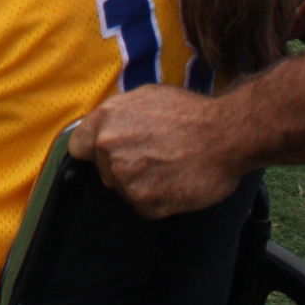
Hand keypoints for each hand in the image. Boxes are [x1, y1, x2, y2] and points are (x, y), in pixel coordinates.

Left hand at [68, 86, 240, 217]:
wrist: (225, 134)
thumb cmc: (189, 113)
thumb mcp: (143, 97)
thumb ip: (115, 115)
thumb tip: (102, 129)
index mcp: (105, 119)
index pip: (79, 147)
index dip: (96, 152)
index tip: (110, 155)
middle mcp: (109, 147)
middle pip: (105, 171)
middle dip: (123, 167)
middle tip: (154, 157)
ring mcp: (126, 176)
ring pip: (124, 189)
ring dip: (142, 184)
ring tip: (168, 167)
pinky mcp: (145, 201)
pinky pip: (144, 207)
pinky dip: (159, 201)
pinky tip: (175, 183)